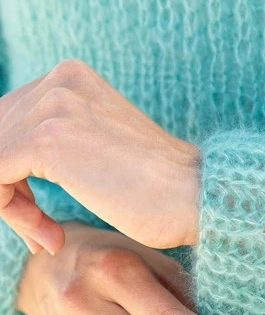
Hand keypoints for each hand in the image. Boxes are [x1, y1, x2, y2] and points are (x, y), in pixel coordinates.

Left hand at [0, 58, 200, 254]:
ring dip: (11, 207)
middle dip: (9, 190)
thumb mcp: (99, 152)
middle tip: (40, 231)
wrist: (196, 199)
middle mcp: (59, 80)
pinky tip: (49, 237)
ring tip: (46, 236)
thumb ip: (60, 144)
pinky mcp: (48, 141)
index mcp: (71, 77)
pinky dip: (11, 212)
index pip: (9, 122)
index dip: (14, 173)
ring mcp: (53, 106)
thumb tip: (10, 166)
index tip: (40, 217)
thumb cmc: (159, 191)